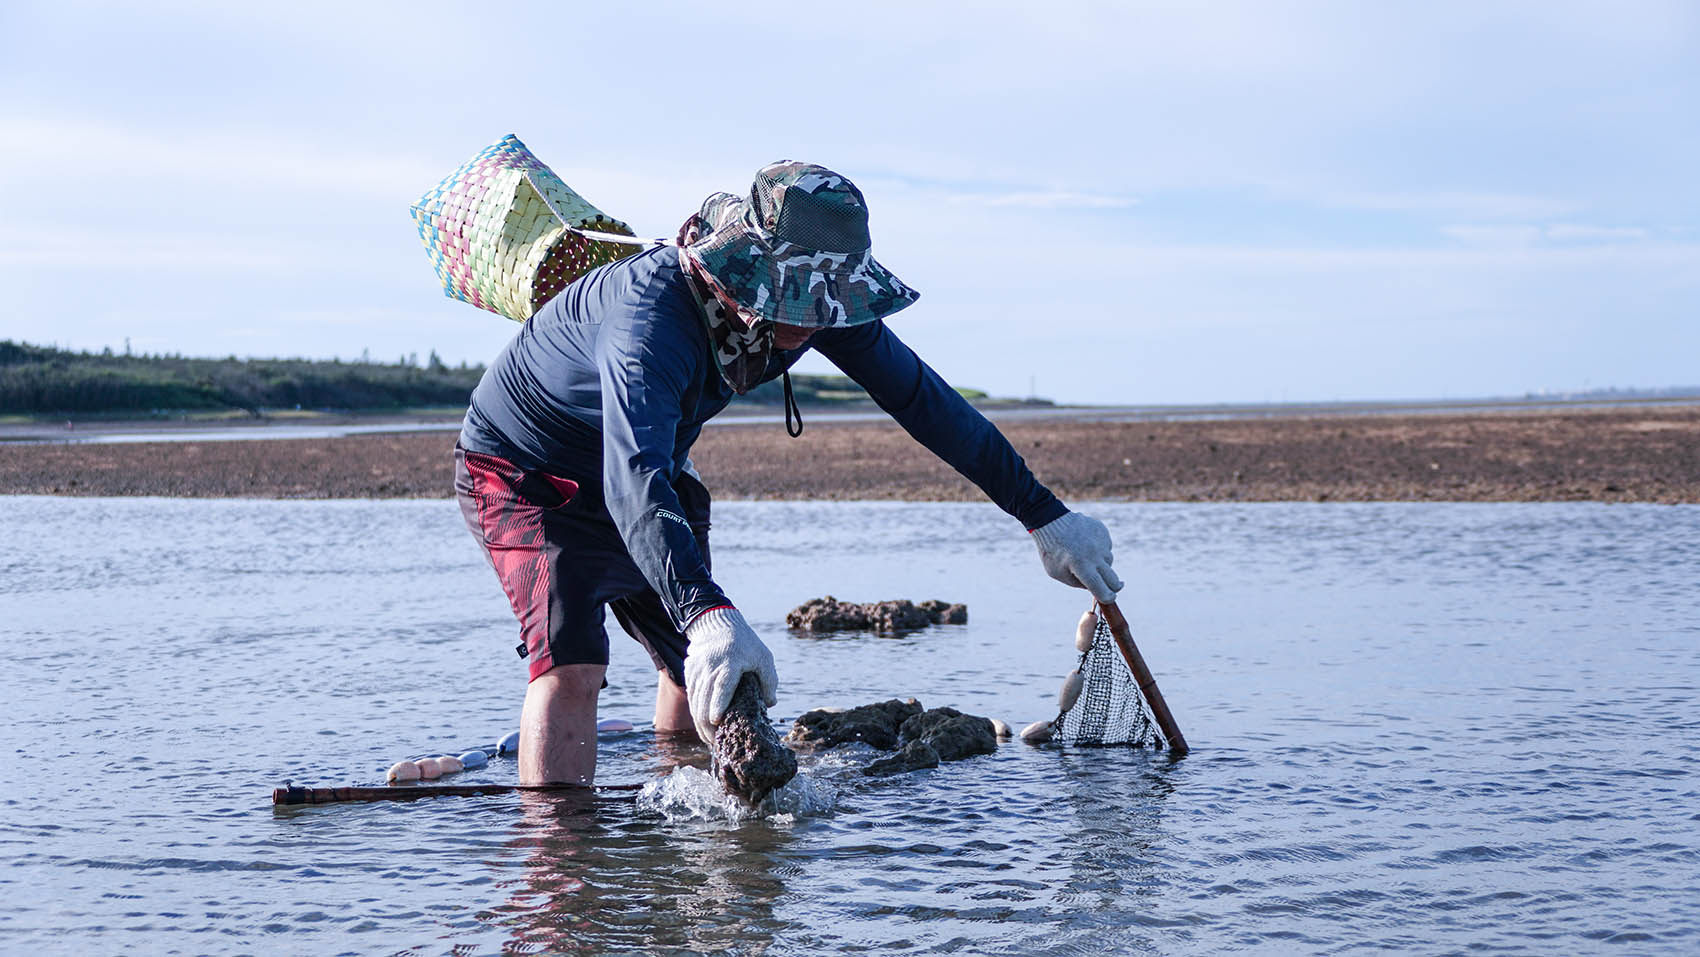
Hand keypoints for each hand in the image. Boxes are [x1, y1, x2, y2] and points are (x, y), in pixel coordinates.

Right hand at [683, 606, 778, 743]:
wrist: (717, 622)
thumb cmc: (745, 643)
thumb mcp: (763, 657)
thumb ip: (769, 680)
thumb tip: (770, 704)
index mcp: (730, 664)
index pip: (722, 687)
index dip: (718, 705)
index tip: (717, 722)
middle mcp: (710, 668)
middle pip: (704, 700)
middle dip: (708, 725)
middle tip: (717, 743)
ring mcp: (697, 670)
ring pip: (695, 701)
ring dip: (700, 723)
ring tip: (710, 740)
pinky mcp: (689, 672)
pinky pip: (690, 696)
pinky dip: (695, 712)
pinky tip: (702, 725)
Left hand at [1031, 510, 1123, 602]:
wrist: (1050, 522)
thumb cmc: (1051, 552)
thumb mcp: (1058, 574)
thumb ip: (1078, 584)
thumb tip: (1095, 589)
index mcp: (1082, 567)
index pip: (1101, 589)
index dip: (1107, 597)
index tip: (1110, 598)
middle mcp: (1094, 555)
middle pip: (1112, 579)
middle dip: (1114, 586)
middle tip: (1114, 588)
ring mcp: (1100, 542)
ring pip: (1109, 561)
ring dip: (1102, 564)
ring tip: (1086, 557)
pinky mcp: (1102, 531)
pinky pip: (1107, 546)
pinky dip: (1100, 549)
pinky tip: (1087, 545)